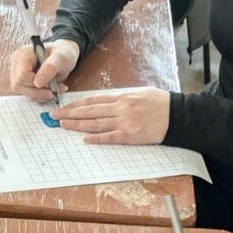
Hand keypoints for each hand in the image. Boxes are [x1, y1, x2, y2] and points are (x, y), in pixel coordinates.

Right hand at [9, 39, 78, 101]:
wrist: (63, 57)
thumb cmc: (62, 54)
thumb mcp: (61, 58)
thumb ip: (50, 67)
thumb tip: (37, 83)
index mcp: (23, 54)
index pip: (21, 76)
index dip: (35, 84)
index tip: (50, 85)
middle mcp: (16, 64)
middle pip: (19, 86)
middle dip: (38, 92)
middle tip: (54, 91)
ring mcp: (17, 74)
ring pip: (22, 93)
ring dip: (40, 96)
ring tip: (55, 90)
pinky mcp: (22, 83)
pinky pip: (27, 95)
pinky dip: (40, 96)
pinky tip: (50, 91)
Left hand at [49, 87, 169, 143]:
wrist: (178, 115)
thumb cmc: (161, 103)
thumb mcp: (140, 93)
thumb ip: (122, 98)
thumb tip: (107, 102)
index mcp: (122, 97)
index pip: (93, 101)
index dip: (76, 104)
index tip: (63, 107)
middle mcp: (120, 108)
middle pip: (89, 111)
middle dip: (70, 114)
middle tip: (54, 116)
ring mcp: (124, 122)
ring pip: (96, 123)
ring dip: (77, 125)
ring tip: (63, 125)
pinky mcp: (131, 135)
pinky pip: (110, 137)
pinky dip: (96, 138)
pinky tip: (84, 139)